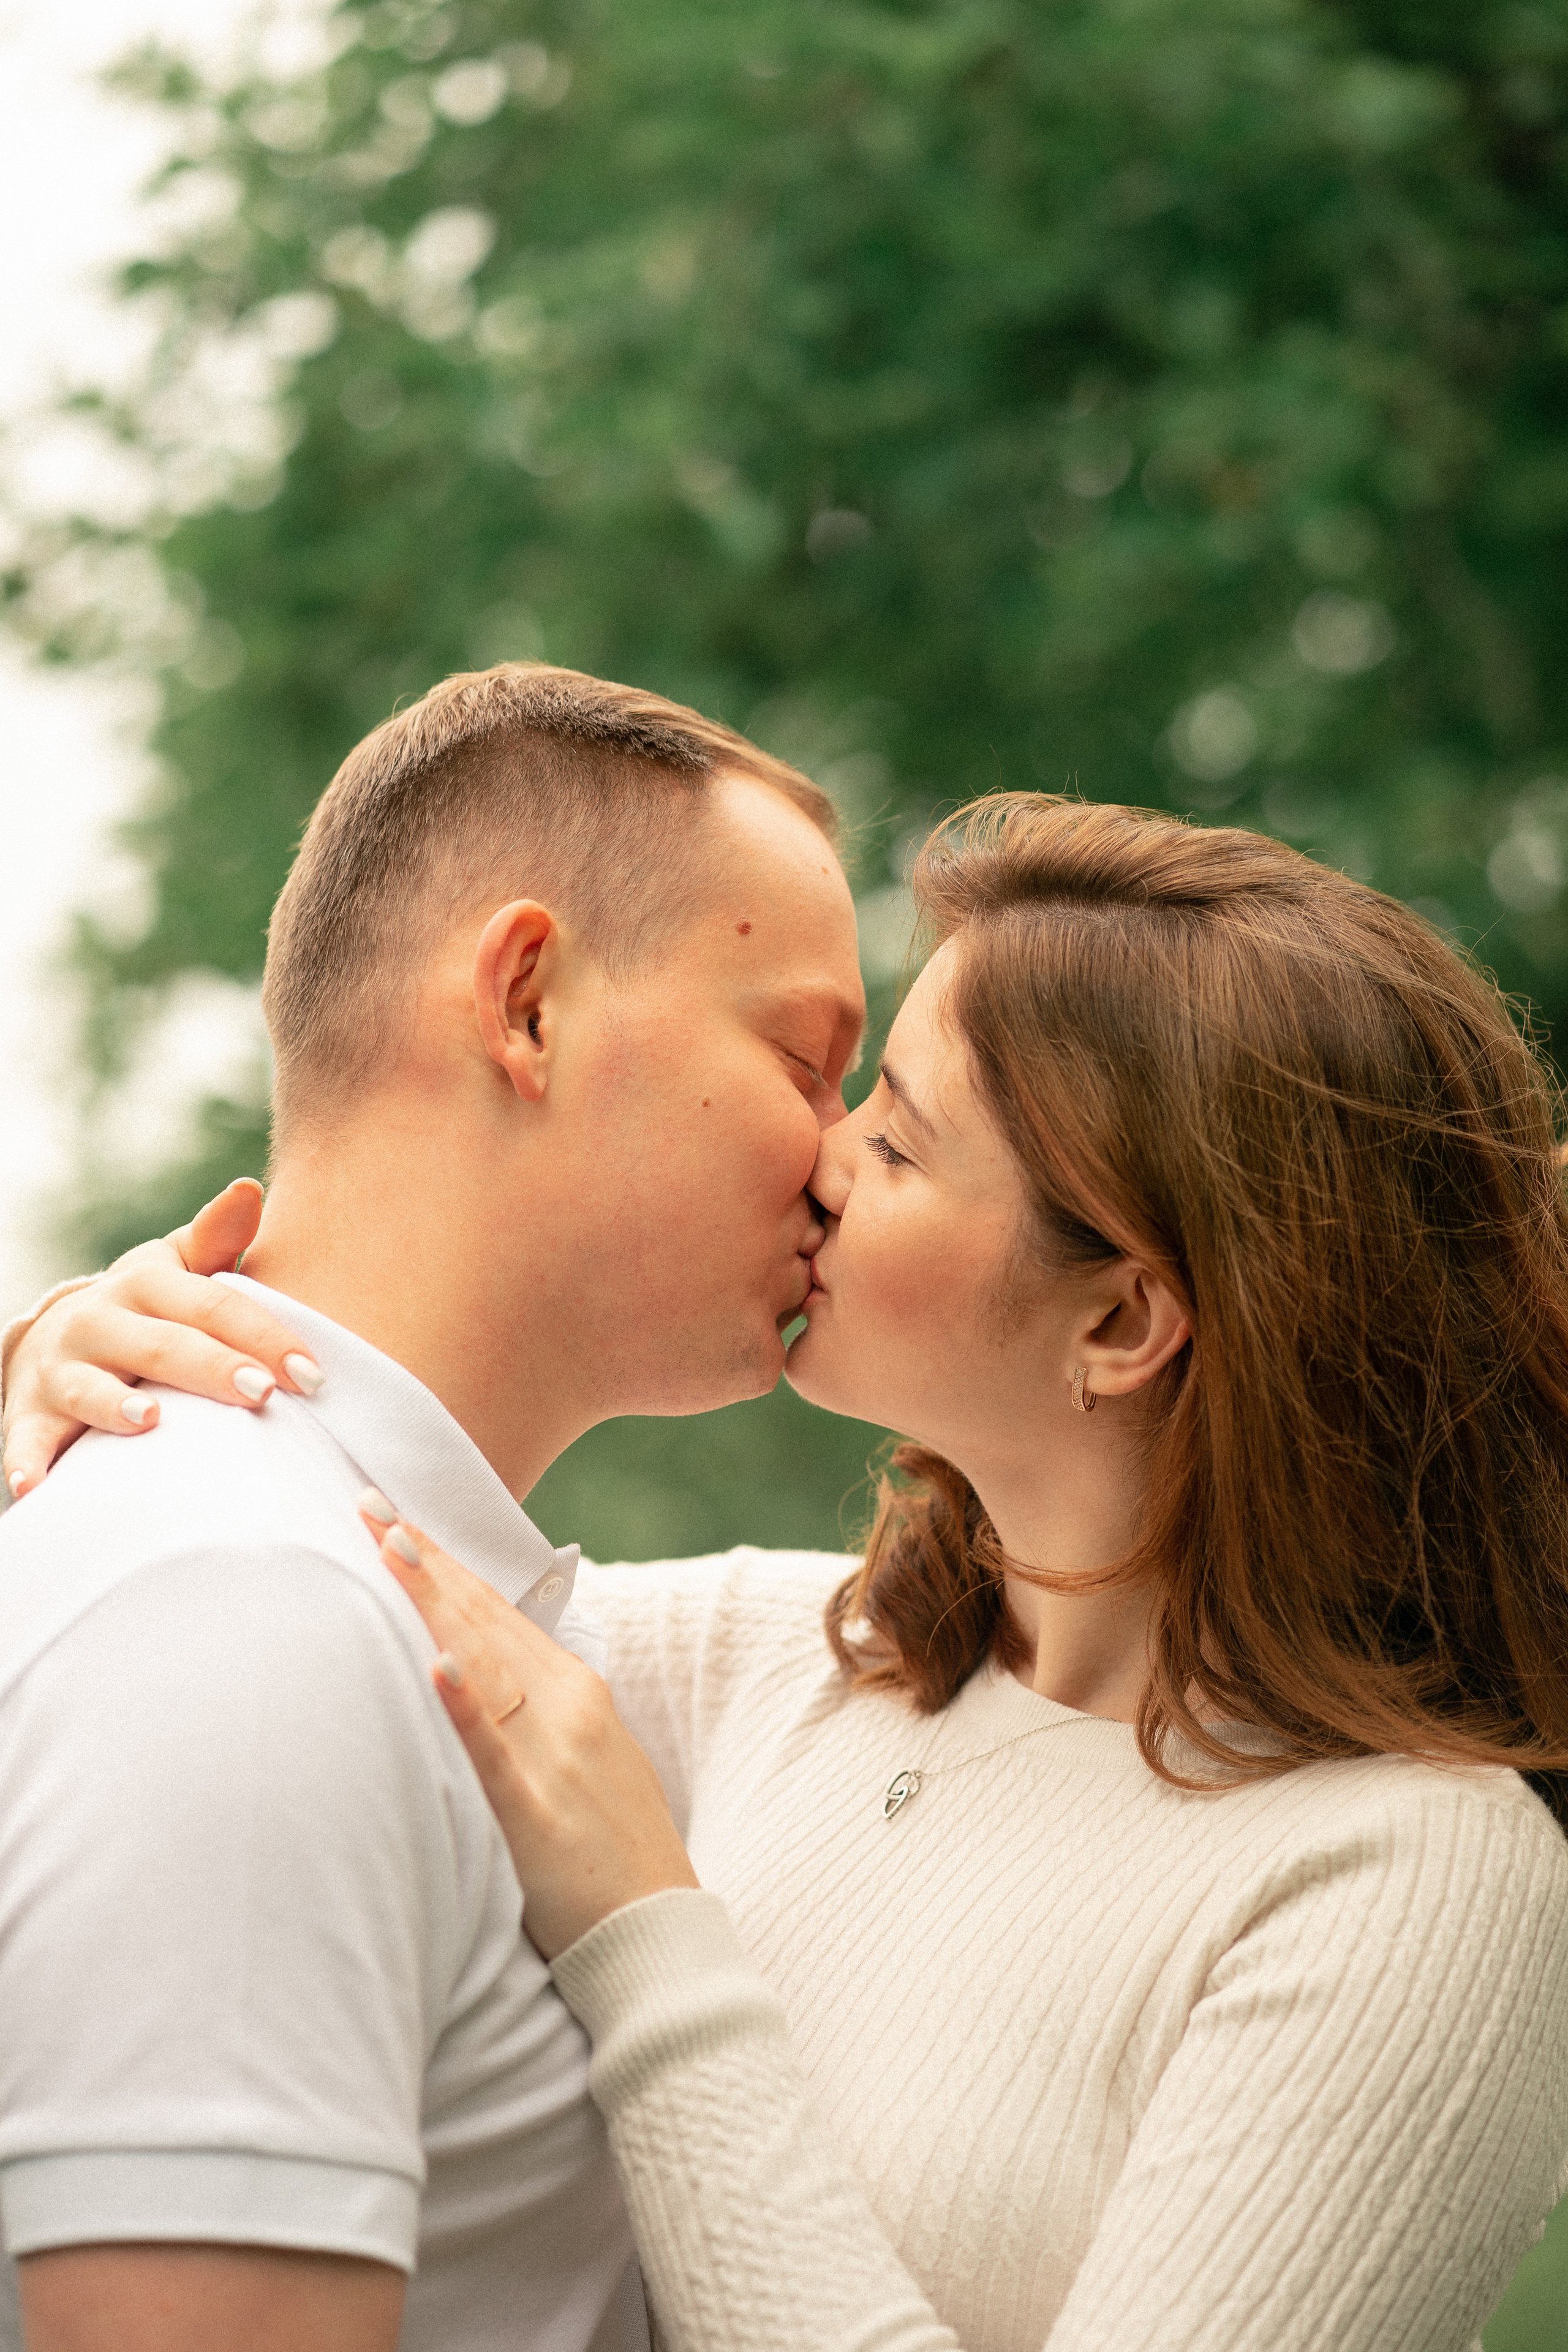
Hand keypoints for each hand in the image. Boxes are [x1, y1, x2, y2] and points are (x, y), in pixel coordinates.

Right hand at [3, 1180, 321, 1501]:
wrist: (56, 1335)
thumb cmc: (147, 1308)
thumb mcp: (177, 1267)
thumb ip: (217, 1237)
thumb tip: (250, 1189)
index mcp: (146, 1284)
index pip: (213, 1305)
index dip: (263, 1335)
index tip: (310, 1373)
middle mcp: (99, 1319)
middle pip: (161, 1344)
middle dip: (211, 1368)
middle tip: (261, 1394)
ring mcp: (61, 1367)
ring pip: (89, 1386)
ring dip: (116, 1405)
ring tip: (150, 1420)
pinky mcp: (30, 1413)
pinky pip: (26, 1439)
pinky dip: (27, 1462)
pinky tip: (35, 1486)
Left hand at [361, 1499, 698, 1959]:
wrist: (658, 1940)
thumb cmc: (611, 1855)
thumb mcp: (585, 1761)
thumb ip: (540, 1714)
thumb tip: (479, 1673)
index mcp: (578, 1691)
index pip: (499, 1609)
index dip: (446, 1562)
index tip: (395, 1517)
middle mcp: (569, 1706)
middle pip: (485, 1617)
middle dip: (426, 1559)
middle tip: (369, 1503)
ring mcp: (555, 1755)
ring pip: (486, 1660)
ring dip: (436, 1601)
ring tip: (393, 1548)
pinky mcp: (535, 1812)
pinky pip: (493, 1751)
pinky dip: (465, 1703)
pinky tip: (435, 1664)